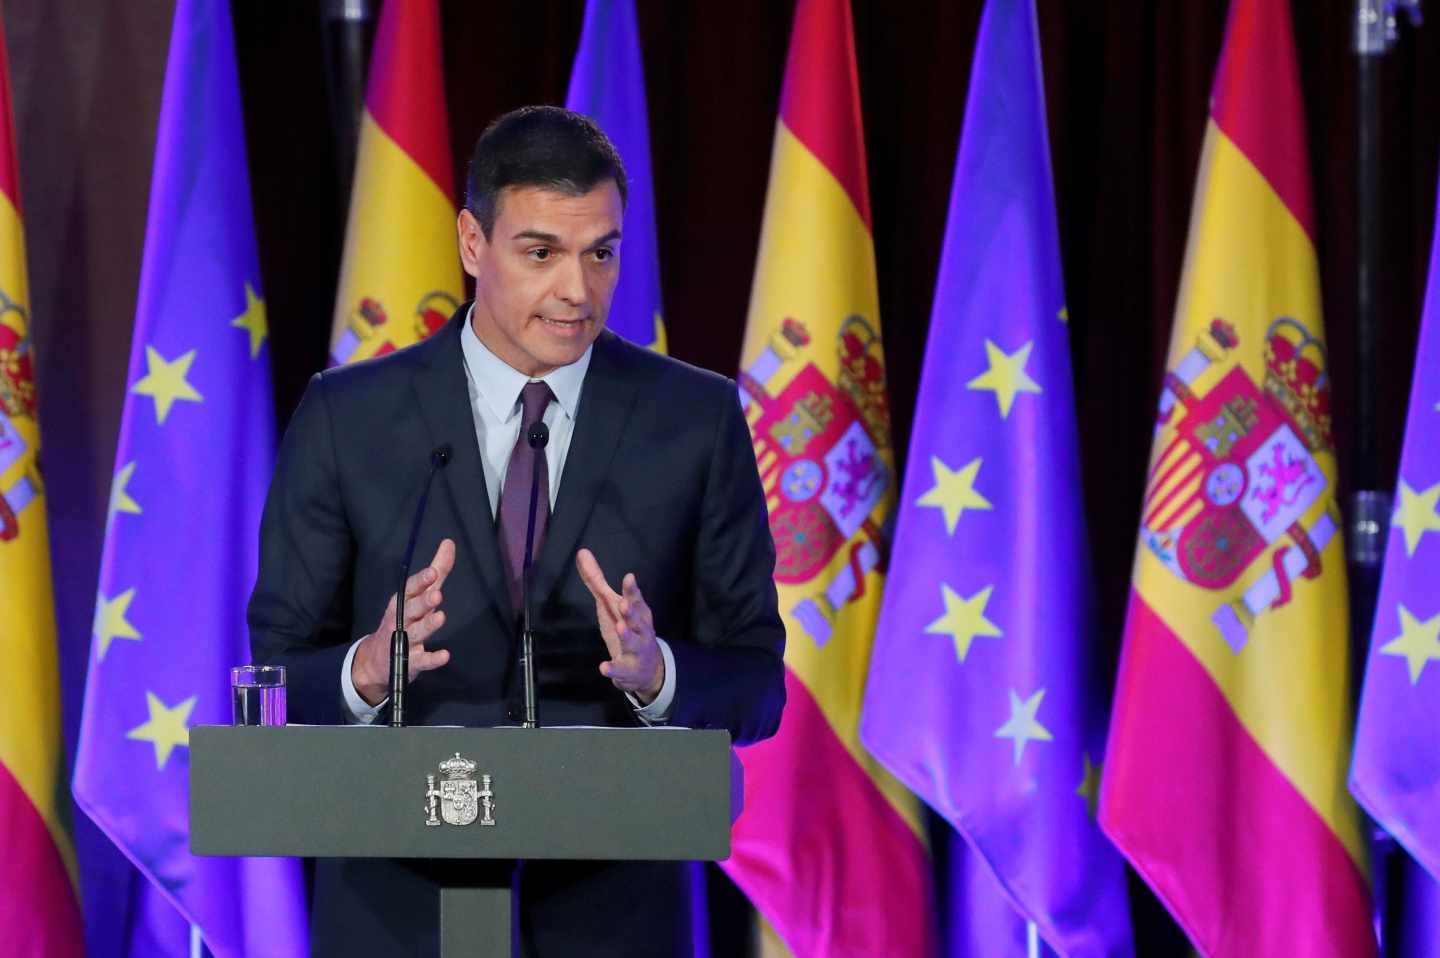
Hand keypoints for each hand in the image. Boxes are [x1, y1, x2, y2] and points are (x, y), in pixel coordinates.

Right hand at [351, 538, 455, 705]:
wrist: (377, 660)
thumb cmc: (403, 620)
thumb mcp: (418, 595)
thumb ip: (436, 571)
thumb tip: (449, 543)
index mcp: (402, 602)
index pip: (410, 589)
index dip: (421, 581)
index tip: (432, 572)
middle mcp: (401, 620)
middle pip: (412, 609)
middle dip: (423, 602)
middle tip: (437, 594)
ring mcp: (405, 641)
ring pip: (416, 632)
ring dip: (428, 625)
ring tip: (441, 617)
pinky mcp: (411, 661)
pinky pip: (422, 661)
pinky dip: (432, 659)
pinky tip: (445, 655)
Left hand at [576, 548, 663, 702]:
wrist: (646, 669)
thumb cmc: (627, 628)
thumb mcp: (611, 604)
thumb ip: (596, 580)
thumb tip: (581, 552)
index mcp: (638, 612)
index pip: (636, 599)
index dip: (632, 590)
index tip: (629, 578)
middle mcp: (640, 630)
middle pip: (638, 619)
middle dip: (632, 611)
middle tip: (624, 603)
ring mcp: (636, 650)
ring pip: (633, 642)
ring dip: (627, 636)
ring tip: (620, 627)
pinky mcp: (628, 670)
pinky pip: (621, 670)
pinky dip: (613, 669)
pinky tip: (603, 667)